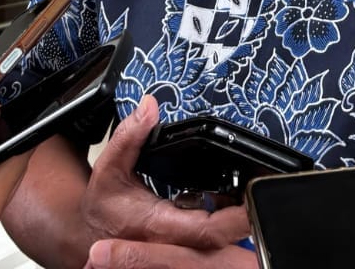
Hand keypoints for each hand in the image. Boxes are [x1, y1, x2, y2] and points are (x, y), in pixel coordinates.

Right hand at [78, 96, 250, 266]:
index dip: (235, 216)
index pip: (206, 229)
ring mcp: (182, 247)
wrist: (91, 237)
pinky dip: (228, 217)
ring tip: (251, 184)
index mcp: (159, 225)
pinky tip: (232, 196)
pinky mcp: (186, 246)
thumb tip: (149, 107)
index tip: (253, 195)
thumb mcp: (109, 166)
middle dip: (248, 213)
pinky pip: (215, 236)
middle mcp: (175, 242)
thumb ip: (130, 136)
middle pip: (224, 237)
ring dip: (239, 214)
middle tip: (263, 183)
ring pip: (223, 239)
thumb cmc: (103, 207)